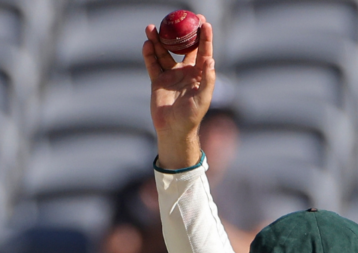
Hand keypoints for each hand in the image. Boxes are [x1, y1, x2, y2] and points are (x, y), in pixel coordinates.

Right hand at [144, 17, 213, 167]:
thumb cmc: (192, 116)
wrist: (173, 130)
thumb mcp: (203, 98)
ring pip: (164, 53)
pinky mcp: (158, 81)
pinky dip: (149, 54)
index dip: (204, 37)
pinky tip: (147, 44)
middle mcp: (186, 72)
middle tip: (178, 17)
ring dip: (158, 40)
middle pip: (182, 47)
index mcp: (199, 74)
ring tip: (152, 28)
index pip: (203, 51)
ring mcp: (171, 75)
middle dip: (180, 32)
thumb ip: (207, 79)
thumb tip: (210, 58)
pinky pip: (152, 64)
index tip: (204, 22)